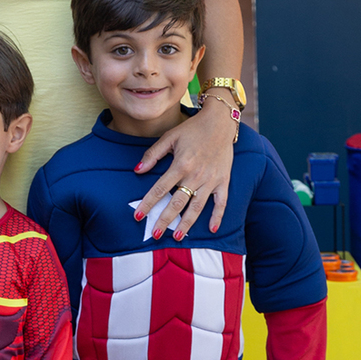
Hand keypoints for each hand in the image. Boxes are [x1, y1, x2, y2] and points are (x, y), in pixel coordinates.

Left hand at [134, 96, 236, 237]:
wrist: (220, 122)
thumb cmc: (192, 129)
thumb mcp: (170, 137)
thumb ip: (153, 154)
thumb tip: (137, 170)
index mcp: (180, 165)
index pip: (160, 189)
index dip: (148, 203)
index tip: (138, 216)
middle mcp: (195, 175)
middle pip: (177, 203)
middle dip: (164, 220)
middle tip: (154, 235)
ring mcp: (211, 180)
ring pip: (197, 207)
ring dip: (187, 223)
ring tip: (177, 237)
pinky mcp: (223, 181)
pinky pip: (221, 202)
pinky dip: (218, 216)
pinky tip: (212, 229)